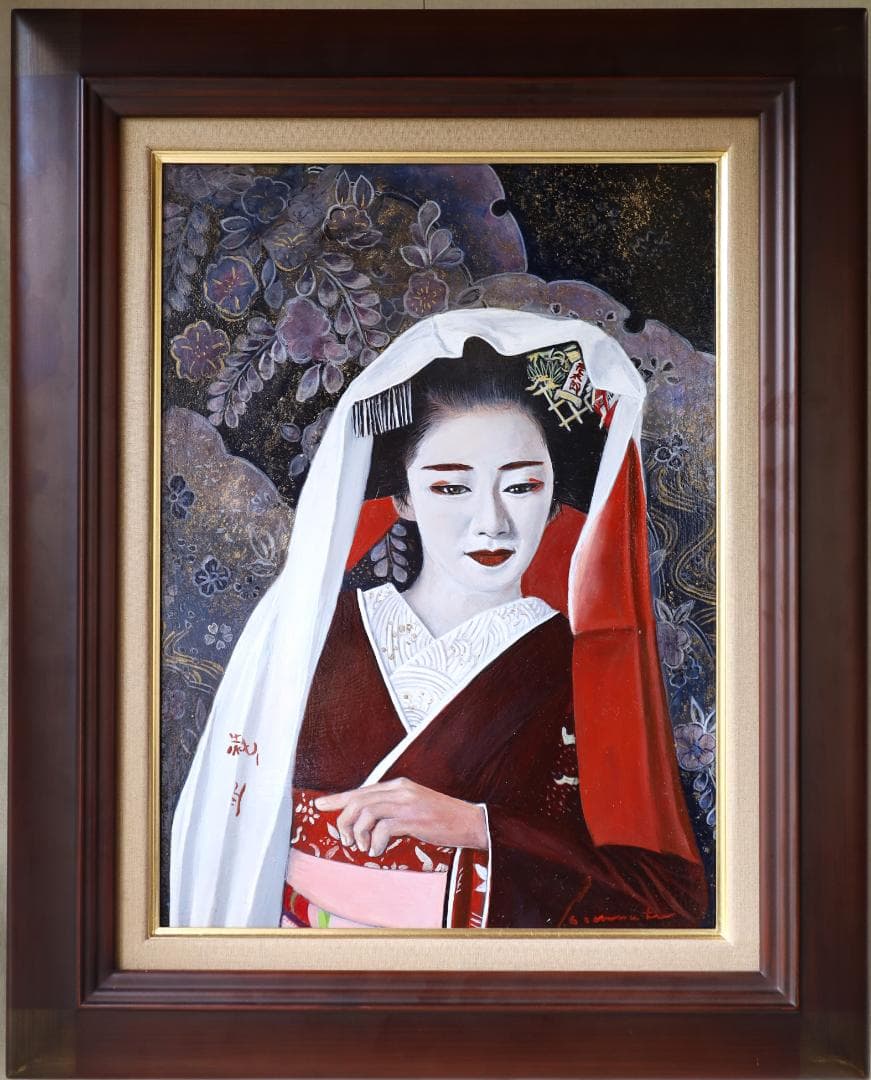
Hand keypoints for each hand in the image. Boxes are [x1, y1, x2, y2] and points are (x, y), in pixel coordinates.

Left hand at [314, 778, 487, 856]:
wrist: (472, 822)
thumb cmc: (442, 819)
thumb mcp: (414, 808)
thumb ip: (391, 810)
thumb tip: (366, 823)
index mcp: (398, 785)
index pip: (361, 790)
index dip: (338, 799)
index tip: (319, 805)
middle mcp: (400, 790)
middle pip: (358, 801)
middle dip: (344, 822)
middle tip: (347, 842)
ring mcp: (406, 803)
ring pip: (365, 813)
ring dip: (358, 835)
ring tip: (364, 849)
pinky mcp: (413, 819)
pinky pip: (382, 830)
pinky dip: (375, 844)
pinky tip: (380, 852)